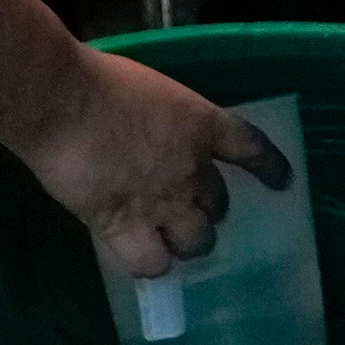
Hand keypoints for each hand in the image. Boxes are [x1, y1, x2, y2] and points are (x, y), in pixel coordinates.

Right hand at [12, 48, 291, 278]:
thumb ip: (161, 118)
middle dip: (207, 209)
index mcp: (200, 124)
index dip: (269, 168)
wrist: (62, 100)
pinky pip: (152, 264)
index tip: (282, 182)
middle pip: (218, 205)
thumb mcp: (147, 89)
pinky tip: (139, 259)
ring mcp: (162, 203)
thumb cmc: (96, 79)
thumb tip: (147, 132)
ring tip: (165, 239)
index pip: (251, 148)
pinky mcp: (126, 227)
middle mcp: (191, 169)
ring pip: (196, 242)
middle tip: (185, 208)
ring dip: (185, 242)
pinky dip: (150, 265)